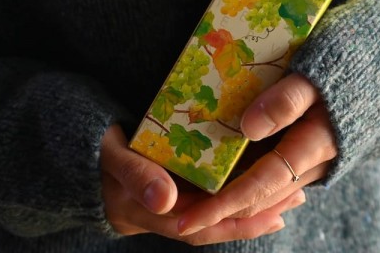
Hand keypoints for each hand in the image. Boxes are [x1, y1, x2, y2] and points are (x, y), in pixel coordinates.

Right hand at [100, 124, 304, 243]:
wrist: (83, 156)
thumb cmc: (97, 152)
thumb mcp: (113, 159)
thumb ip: (135, 175)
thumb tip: (166, 200)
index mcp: (155, 213)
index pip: (204, 226)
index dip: (239, 223)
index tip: (273, 214)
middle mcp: (170, 214)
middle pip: (221, 222)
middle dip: (259, 214)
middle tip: (296, 197)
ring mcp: (176, 204)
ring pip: (221, 209)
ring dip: (256, 202)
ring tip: (292, 190)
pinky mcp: (181, 189)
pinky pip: (215, 193)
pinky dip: (240, 189)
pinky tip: (265, 177)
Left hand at [176, 73, 337, 235]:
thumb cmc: (346, 64)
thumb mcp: (317, 74)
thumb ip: (287, 100)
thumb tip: (248, 127)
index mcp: (313, 146)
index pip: (260, 187)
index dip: (222, 206)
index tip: (185, 221)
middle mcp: (314, 163)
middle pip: (260, 198)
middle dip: (218, 211)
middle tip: (177, 215)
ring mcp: (314, 160)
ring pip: (266, 191)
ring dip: (231, 199)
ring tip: (191, 199)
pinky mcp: (311, 152)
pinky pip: (275, 177)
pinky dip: (247, 183)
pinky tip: (222, 178)